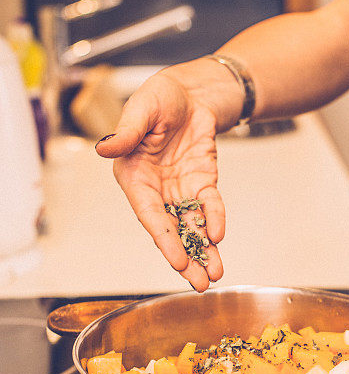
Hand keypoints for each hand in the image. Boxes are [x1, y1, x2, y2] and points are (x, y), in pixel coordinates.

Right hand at [95, 61, 240, 291]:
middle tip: (200, 282)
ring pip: (191, 226)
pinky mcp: (201, 184)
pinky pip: (209, 206)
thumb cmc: (159, 96)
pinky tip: (219, 236)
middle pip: (171, 229)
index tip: (177, 261)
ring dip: (202, 250)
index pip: (149, 215)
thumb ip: (127, 132)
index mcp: (134, 177)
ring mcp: (179, 189)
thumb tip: (105, 148)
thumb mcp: (142, 108)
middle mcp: (156, 189)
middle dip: (186, 257)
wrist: (191, 91)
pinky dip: (215, 220)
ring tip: (213, 274)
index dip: (164, 239)